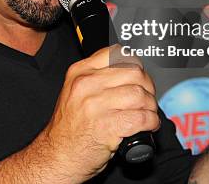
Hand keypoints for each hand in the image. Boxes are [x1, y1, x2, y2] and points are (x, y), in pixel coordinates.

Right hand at [41, 45, 159, 180]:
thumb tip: (128, 73)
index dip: (135, 65)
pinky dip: (151, 122)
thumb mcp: (74, 92)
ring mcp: (96, 105)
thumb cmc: (68, 128)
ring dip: (150, 106)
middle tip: (147, 98)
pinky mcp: (107, 126)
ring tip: (147, 114)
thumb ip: (96, 78)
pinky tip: (148, 125)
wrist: (57, 156)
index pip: (117, 54)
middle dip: (147, 87)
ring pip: (140, 95)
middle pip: (134, 73)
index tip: (138, 77)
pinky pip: (141, 117)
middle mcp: (87, 84)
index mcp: (79, 72)